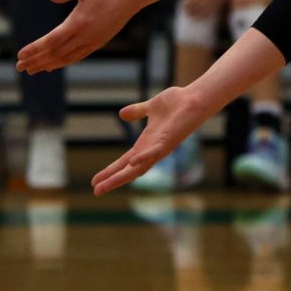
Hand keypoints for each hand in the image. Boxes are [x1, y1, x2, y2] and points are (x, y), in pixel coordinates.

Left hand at [16, 0, 142, 73]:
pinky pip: (79, 56)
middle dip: (36, 61)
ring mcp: (94, 40)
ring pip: (67, 57)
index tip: (20, 56)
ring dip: (48, 64)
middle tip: (19, 68)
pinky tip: (55, 64)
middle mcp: (86, 35)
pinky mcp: (100, 41)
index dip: (34, 49)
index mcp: (79, 22)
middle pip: (56, 53)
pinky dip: (64, 62)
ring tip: (33, 70)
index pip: (52, 40)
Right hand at [91, 86, 210, 194]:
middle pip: (129, 170)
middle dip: (113, 180)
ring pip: (139, 167)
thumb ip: (137, 112)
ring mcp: (161, 147)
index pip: (125, 162)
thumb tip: (121, 114)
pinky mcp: (170, 141)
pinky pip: (156, 152)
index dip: (111, 171)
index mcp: (146, 143)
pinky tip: (132, 163)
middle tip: (96, 191)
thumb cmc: (177, 103)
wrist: (195, 98)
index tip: (95, 182)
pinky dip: (145, 157)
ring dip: (122, 176)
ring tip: (105, 186)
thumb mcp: (151, 107)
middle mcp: (152, 149)